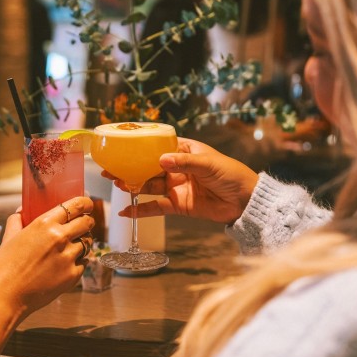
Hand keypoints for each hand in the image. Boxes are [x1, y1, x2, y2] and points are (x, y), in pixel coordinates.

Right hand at [0, 196, 94, 317]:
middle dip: (87, 222)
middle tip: (83, 225)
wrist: (6, 295)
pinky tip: (66, 264)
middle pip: (87, 223)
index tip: (87, 204)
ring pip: (87, 243)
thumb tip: (22, 210)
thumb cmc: (5, 265)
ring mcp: (68, 257)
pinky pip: (84, 262)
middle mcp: (59, 237)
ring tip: (71, 247)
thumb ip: (17, 219)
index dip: (85, 203)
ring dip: (82, 243)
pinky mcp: (73, 275)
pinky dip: (78, 261)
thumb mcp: (9, 236)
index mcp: (44, 223)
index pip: (76, 205)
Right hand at [106, 138, 257, 223]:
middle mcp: (177, 168)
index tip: (122, 146)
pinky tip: (127, 210)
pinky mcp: (178, 205)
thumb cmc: (231, 174)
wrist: (245, 201)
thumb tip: (161, 160)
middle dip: (130, 168)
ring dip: (133, 185)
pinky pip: (156, 207)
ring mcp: (176, 187)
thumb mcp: (208, 164)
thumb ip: (184, 163)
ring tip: (117, 183)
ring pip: (149, 185)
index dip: (140, 146)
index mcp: (184, 151)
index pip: (158, 146)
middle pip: (148, 167)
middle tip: (110, 168)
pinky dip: (142, 209)